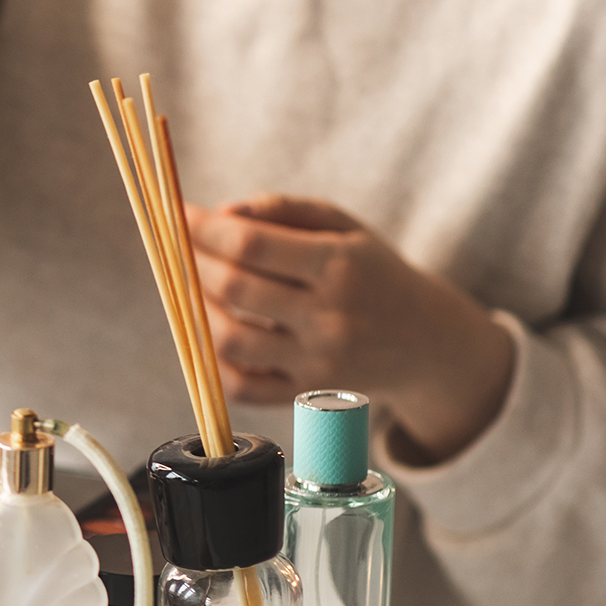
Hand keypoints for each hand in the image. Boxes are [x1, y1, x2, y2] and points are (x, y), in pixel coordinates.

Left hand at [186, 195, 514, 462]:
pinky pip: (240, 387)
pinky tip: (212, 332)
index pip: (253, 244)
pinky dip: (212, 360)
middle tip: (181, 249)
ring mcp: (318, 362)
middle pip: (235, 288)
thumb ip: (282, 210)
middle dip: (194, 263)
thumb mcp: (343, 227)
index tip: (178, 213)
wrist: (427, 343)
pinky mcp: (306, 395)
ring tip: (197, 289)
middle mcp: (331, 316)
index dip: (205, 228)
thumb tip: (221, 213)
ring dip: (198, 310)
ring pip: (230, 341)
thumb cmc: (371, 271)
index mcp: (340, 264)